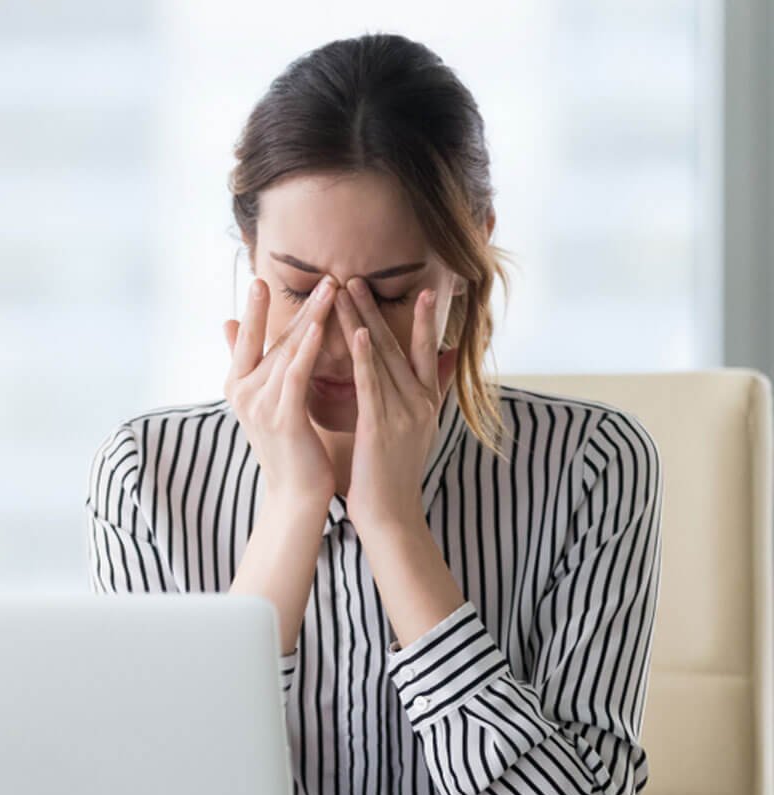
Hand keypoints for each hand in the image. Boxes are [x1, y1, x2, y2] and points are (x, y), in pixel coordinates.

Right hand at [222, 273, 339, 505]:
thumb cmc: (287, 447)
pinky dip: (307, 349)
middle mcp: (243, 392)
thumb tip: (225, 322)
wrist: (295, 495)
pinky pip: (295, 375)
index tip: (261, 278)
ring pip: (286, 351)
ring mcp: (260, 405)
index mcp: (237, 386)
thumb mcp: (262, 400)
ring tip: (330, 289)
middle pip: (270, 338)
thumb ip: (247, 362)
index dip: (254, 308)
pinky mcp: (282, 418)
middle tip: (320, 275)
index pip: (247, 338)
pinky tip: (319, 328)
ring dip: (310, 317)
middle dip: (296, 305)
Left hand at [332, 276, 457, 534]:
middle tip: (357, 277)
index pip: (426, 351)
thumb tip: (448, 363)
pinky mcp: (382, 428)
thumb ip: (431, 395)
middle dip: (376, 309)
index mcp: (427, 402)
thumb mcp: (419, 431)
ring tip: (345, 290)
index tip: (422, 288)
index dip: (425, 319)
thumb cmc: (393, 474)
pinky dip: (365, 357)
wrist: (392, 517)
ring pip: (382, 358)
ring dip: (363, 321)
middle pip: (398, 345)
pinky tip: (357, 332)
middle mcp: (420, 402)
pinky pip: (373, 385)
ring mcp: (404, 414)